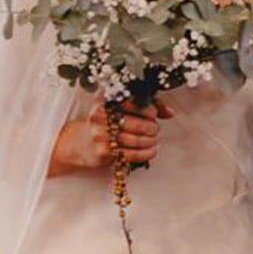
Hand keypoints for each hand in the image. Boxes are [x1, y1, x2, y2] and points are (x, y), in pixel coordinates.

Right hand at [48, 97, 174, 175]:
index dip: (149, 109)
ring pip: (137, 140)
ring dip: (151, 141)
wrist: (82, 143)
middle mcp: (100, 115)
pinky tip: (152, 150)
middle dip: (152, 128)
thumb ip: (147, 104)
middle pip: (138, 124)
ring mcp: (100, 135)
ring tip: (154, 140)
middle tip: (155, 129)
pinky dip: (146, 153)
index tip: (153, 114)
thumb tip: (170, 113)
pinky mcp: (103, 152)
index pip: (134, 102)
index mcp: (105, 99)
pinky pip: (132, 154)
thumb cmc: (108, 122)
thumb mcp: (122, 107)